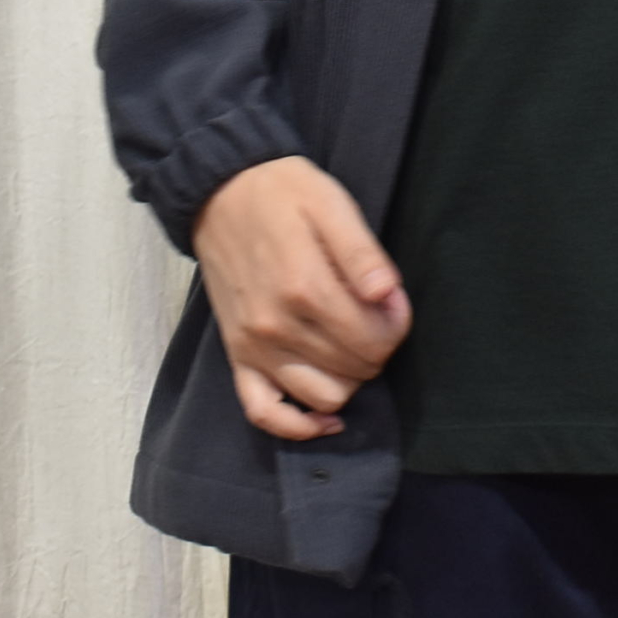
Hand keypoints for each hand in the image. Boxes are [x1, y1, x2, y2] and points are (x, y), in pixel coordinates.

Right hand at [190, 154, 412, 440]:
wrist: (220, 192)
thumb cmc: (282, 194)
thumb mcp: (330, 204)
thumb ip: (362, 254)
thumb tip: (387, 296)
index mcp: (304, 286)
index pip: (374, 338)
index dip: (396, 323)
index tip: (391, 300)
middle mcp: (276, 326)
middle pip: (355, 368)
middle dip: (378, 346)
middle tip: (374, 314)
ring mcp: (253, 346)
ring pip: (323, 396)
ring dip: (349, 378)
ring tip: (351, 343)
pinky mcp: (237, 355)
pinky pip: (264, 413)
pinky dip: (297, 425)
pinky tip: (325, 416)